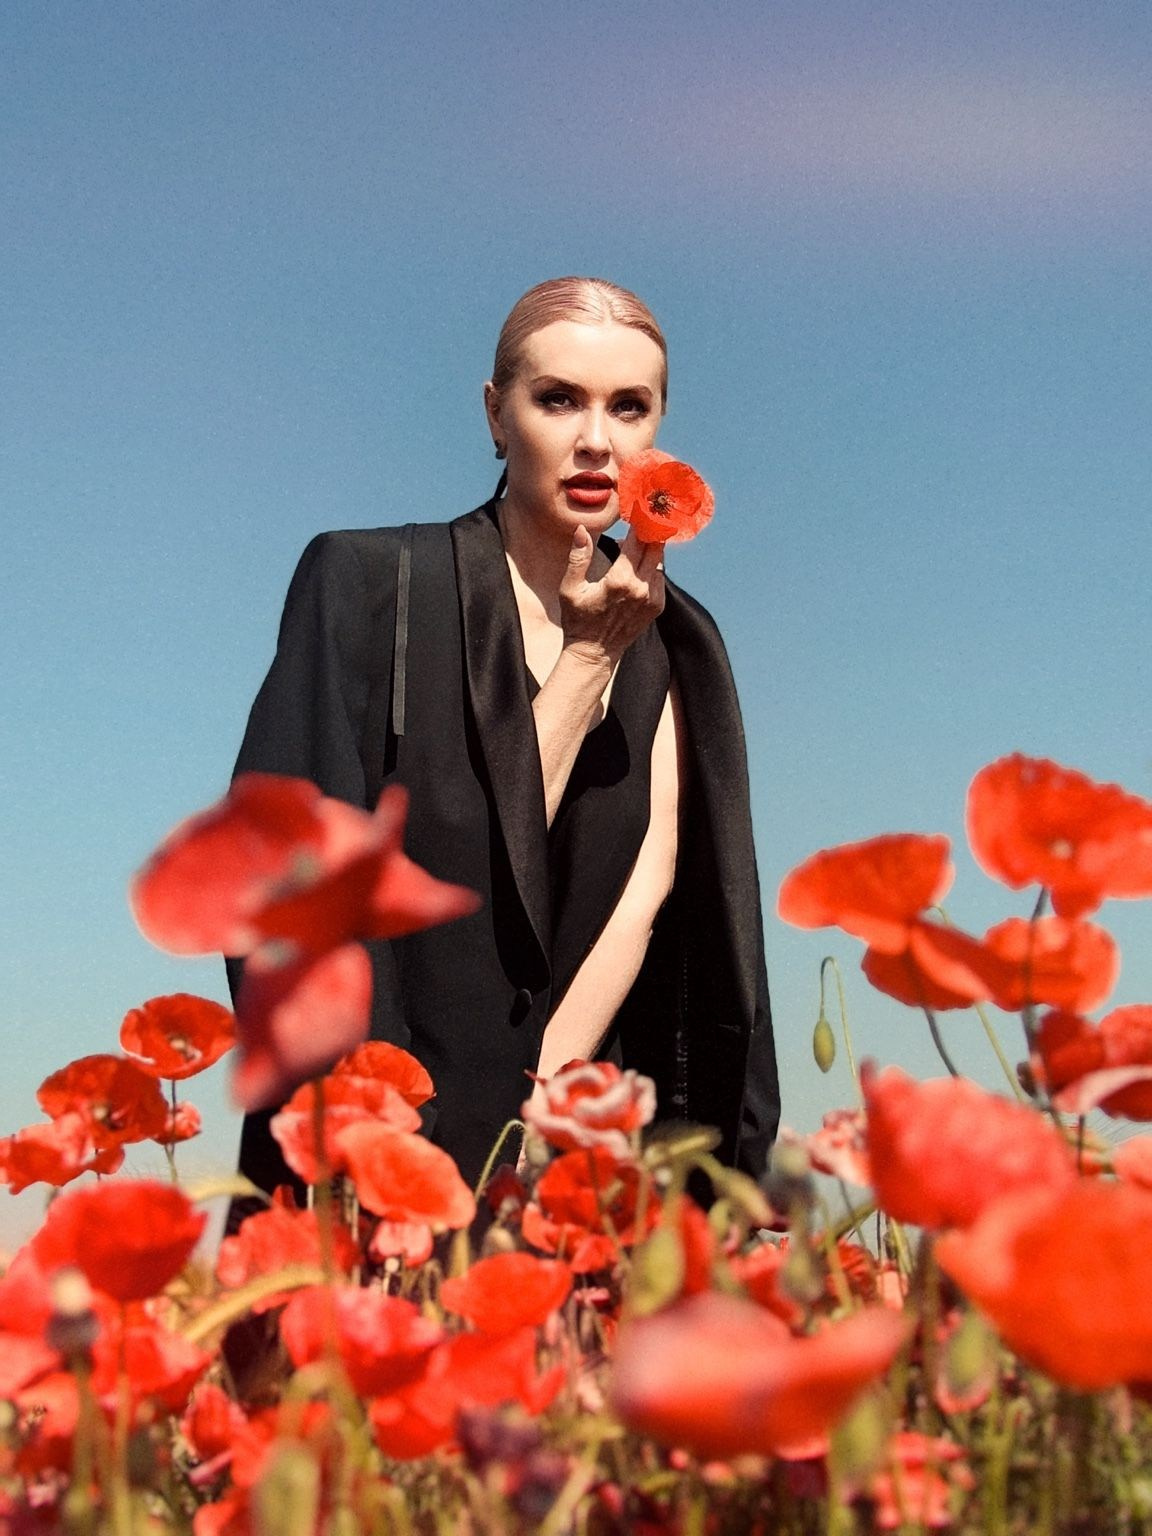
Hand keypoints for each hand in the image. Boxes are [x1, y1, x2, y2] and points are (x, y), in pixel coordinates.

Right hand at [557, 526, 664, 668]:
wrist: (595, 653)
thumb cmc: (578, 619)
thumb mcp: (570, 588)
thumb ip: (578, 557)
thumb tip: (583, 530)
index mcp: (620, 580)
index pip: (637, 541)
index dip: (640, 521)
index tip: (640, 506)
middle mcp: (642, 588)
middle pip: (656, 547)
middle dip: (650, 530)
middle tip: (644, 516)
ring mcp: (653, 598)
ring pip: (660, 561)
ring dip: (650, 549)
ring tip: (635, 542)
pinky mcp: (658, 606)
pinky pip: (661, 576)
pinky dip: (652, 566)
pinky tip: (637, 565)